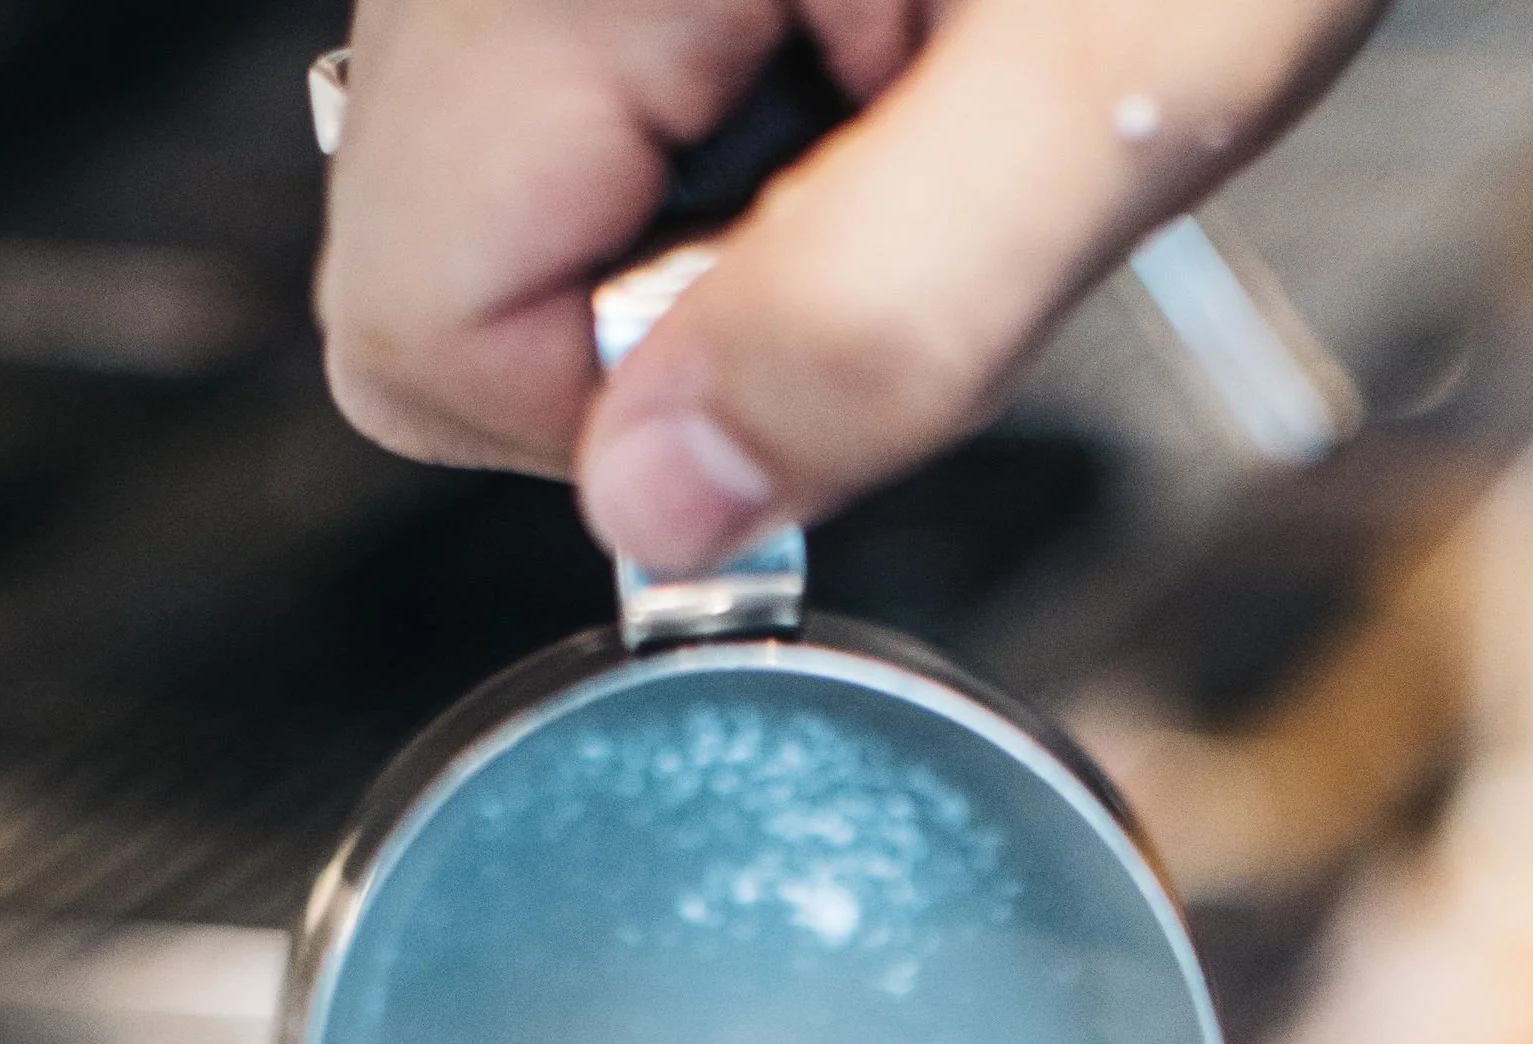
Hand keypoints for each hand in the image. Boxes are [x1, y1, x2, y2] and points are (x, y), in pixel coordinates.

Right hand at [315, 0, 1387, 568]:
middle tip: (909, 166)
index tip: (827, 320)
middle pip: (450, 265)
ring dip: (734, 206)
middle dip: (688, 303)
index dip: (629, 413)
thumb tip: (659, 506)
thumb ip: (878, 318)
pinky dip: (754, 106)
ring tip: (926, 69)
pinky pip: (606, 82)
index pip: (418, 327)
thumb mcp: (1114, 93)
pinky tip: (901, 30)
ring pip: (531, 188)